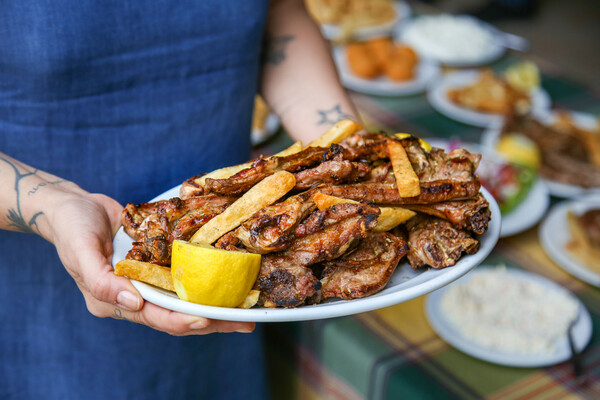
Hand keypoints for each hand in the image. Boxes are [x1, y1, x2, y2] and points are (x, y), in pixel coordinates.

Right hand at [47, 187, 254, 334]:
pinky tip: (228, 283)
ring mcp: (146, 283)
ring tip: (245, 310)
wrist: (74, 207)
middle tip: (243, 322)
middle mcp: (133, 298)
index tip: (208, 319)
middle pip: (177, 316)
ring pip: (184, 301)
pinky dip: (204, 283)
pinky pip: (182, 279)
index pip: (154, 317)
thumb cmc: (72, 227)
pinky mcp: (155, 266)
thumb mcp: (80, 250)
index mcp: (112, 301)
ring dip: (214, 306)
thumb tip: (133, 303)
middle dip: (211, 321)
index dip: (182, 321)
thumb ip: (102, 280)